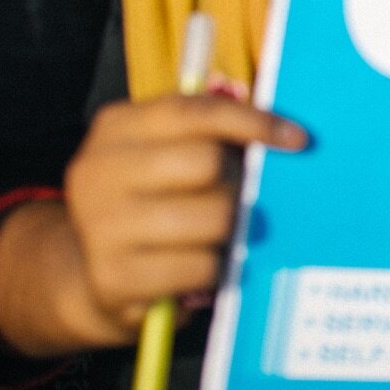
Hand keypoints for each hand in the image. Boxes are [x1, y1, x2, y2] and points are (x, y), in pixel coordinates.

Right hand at [0, 95, 303, 353]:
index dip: (252, 121)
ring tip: (216, 233)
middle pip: (207, 163)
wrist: (92, 272)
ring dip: (230, 229)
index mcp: (115, 127)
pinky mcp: (114, 278)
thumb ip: (213, 131)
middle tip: (235, 196)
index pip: (195, 110)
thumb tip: (284, 131)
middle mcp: (97, 171)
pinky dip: (214, 267)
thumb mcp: (169, 151)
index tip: (298, 139)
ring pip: (213, 217)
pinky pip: (201, 266)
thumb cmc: (153, 198)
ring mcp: (100, 227)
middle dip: (235, 182)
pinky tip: (198, 265)